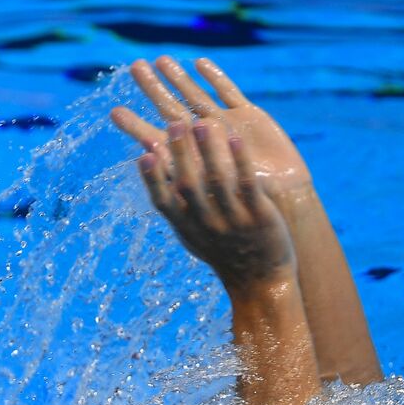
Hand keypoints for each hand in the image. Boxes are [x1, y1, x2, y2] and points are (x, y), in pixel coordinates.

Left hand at [112, 56, 311, 200]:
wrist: (281, 202)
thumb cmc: (241, 205)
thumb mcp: (206, 187)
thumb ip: (180, 167)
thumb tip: (147, 151)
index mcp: (189, 161)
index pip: (154, 139)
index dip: (135, 126)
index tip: (113, 112)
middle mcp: (202, 142)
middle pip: (171, 110)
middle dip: (153, 90)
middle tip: (134, 67)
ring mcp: (224, 126)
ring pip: (195, 96)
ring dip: (178, 79)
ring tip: (160, 60)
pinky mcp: (248, 116)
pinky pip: (228, 92)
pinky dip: (214, 77)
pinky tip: (199, 63)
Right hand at [137, 118, 295, 294]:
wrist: (260, 281)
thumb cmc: (224, 253)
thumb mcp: (195, 237)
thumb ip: (178, 211)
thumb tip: (156, 187)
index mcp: (188, 228)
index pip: (164, 202)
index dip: (153, 179)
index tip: (143, 154)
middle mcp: (206, 223)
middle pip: (189, 185)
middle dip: (180, 154)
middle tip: (174, 123)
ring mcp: (233, 219)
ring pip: (217, 181)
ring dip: (208, 151)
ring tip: (202, 123)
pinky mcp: (259, 216)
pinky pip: (248, 186)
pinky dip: (240, 161)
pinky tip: (236, 139)